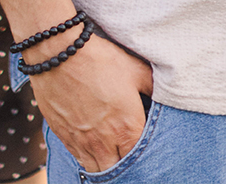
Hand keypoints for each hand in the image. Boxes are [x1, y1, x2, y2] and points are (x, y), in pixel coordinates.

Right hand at [30, 30, 152, 172]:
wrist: (61, 56)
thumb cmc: (102, 61)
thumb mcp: (137, 70)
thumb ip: (153, 88)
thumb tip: (163, 97)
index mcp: (126, 127)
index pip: (140, 157)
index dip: (145, 154)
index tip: (147, 146)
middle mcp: (104, 142)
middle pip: (117, 169)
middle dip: (125, 164)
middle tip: (128, 151)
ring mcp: (81, 142)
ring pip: (96, 169)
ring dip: (105, 164)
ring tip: (112, 154)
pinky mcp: (64, 137)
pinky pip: (78, 159)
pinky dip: (87, 158)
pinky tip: (92, 148)